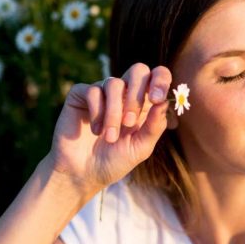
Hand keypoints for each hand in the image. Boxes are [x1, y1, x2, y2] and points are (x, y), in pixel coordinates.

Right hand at [45, 63, 171, 192]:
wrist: (83, 173)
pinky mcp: (81, 95)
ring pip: (114, 84)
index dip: (161, 80)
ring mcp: (102, 92)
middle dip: (136, 95)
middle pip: (138, 70)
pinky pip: (93, 91)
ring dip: (114, 113)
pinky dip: (96, 112)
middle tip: (130, 122)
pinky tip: (95, 130)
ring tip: (109, 137)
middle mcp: (125, 93)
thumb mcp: (141, 148)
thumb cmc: (115, 161)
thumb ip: (155, 126)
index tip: (157, 99)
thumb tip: (164, 102)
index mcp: (144, 103)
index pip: (158, 76)